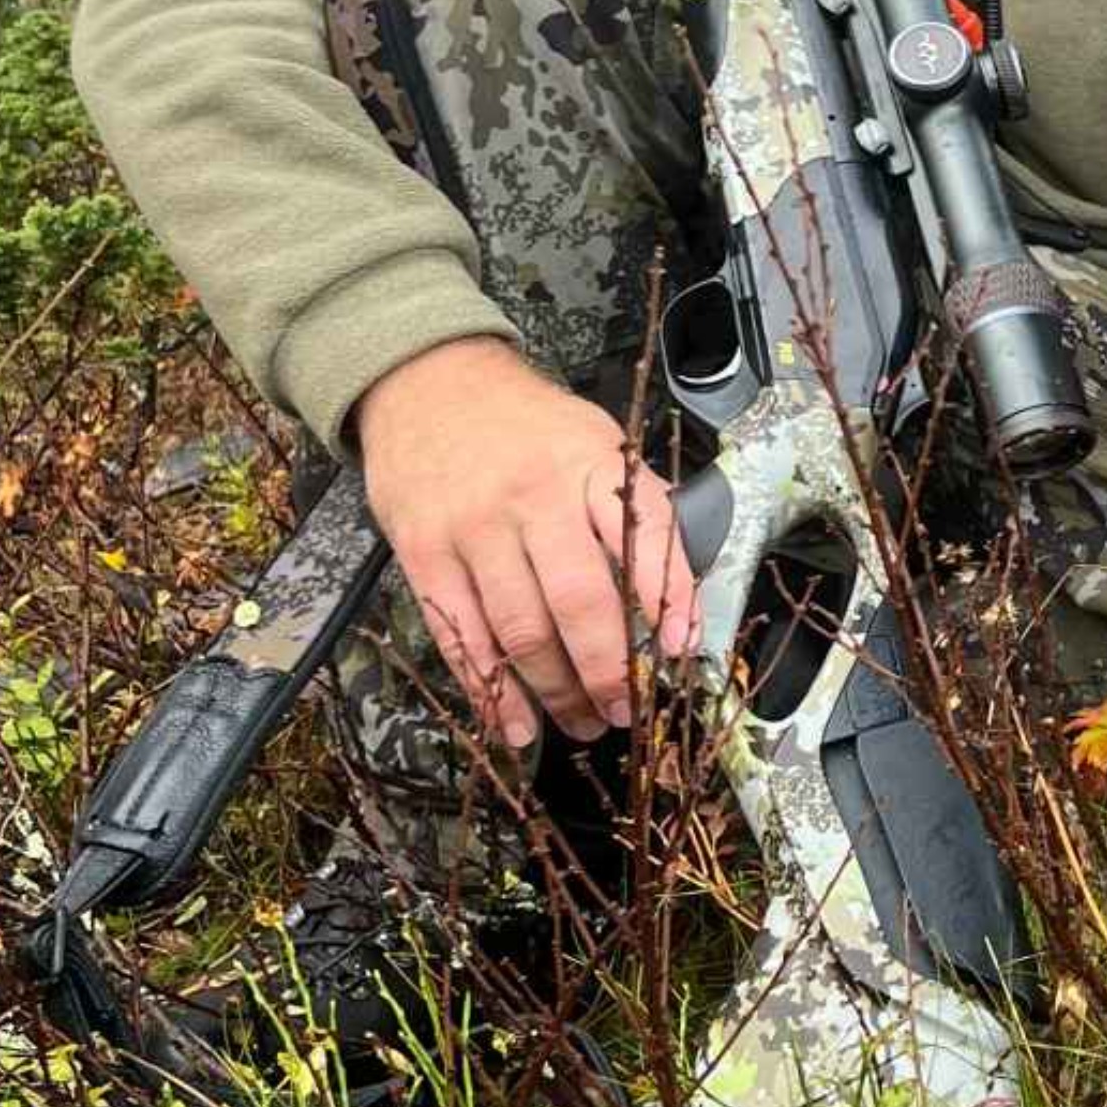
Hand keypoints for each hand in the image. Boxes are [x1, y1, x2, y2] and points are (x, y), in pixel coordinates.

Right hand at [353, 336, 695, 748]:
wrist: (427, 383)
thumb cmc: (526, 426)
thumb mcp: (595, 440)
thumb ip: (636, 506)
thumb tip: (678, 596)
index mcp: (590, 464)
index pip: (645, 534)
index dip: (668, 597)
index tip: (682, 650)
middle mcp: (534, 496)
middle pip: (580, 599)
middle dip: (609, 670)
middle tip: (627, 710)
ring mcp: (474, 528)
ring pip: (522, 630)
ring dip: (557, 691)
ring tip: (583, 723)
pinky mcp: (424, 555)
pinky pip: (462, 637)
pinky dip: (491, 690)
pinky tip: (516, 724)